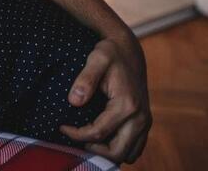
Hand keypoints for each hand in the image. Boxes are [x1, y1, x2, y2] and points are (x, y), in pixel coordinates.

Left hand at [60, 36, 151, 163]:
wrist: (129, 51)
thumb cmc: (110, 54)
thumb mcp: (96, 59)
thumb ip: (85, 79)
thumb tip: (74, 101)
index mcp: (127, 105)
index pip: (98, 132)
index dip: (76, 135)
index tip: (62, 127)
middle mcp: (141, 118)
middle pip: (116, 152)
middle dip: (93, 149)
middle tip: (75, 136)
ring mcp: (145, 122)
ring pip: (128, 155)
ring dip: (106, 152)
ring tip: (86, 138)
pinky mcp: (145, 123)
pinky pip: (134, 149)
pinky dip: (118, 149)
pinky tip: (101, 138)